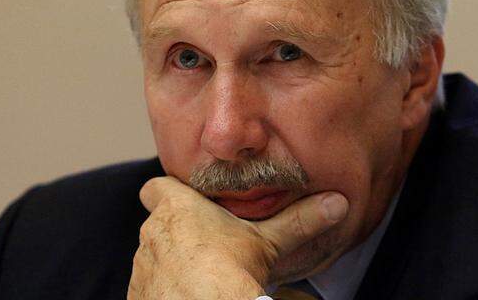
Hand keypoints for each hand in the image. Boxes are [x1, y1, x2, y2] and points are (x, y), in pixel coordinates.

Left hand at [127, 176, 347, 299]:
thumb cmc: (230, 269)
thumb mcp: (269, 241)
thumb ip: (300, 220)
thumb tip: (338, 202)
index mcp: (177, 209)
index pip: (155, 188)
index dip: (165, 192)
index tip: (181, 200)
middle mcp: (152, 234)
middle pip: (160, 225)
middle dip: (180, 233)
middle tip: (210, 246)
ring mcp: (143, 268)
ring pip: (155, 257)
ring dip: (173, 264)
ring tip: (203, 277)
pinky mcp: (139, 297)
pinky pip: (150, 287)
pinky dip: (167, 291)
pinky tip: (191, 297)